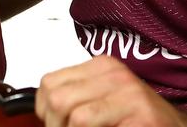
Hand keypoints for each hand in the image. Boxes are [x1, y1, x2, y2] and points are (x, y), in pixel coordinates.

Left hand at [36, 57, 186, 126]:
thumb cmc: (139, 119)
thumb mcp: (105, 98)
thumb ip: (76, 98)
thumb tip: (43, 112)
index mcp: (102, 66)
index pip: (49, 83)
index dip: (43, 110)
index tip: (53, 123)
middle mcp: (116, 75)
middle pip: (58, 100)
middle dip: (55, 126)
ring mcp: (131, 96)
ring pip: (76, 117)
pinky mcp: (143, 118)